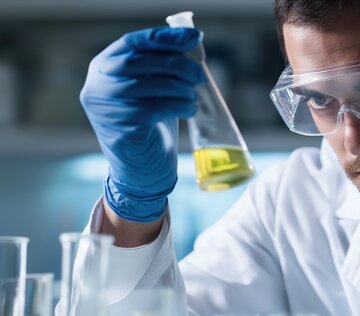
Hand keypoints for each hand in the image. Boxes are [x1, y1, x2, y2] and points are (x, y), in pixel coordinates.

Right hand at [81, 27, 204, 221]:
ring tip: (193, 95)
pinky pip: (154, 108)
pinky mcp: (121, 128)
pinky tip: (188, 108)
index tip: (193, 37)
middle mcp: (97, 86)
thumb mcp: (152, 90)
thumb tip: (190, 40)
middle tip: (198, 74)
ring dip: (179, 87)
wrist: (141, 171)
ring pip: (147, 85)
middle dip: (175, 64)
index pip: (132, 43)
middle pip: (139, 61)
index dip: (164, 38)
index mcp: (103, 69)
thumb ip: (160, 67)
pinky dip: (177, 105)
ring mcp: (105, 108)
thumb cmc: (149, 126)